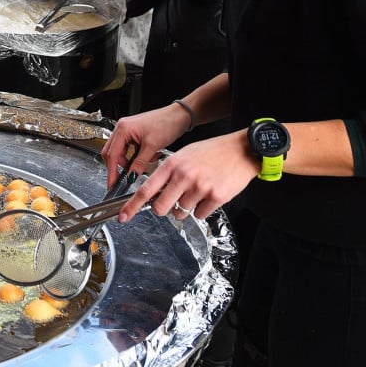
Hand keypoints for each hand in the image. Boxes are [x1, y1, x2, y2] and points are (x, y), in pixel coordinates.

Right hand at [101, 104, 187, 184]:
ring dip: (129, 161)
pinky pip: (128, 149)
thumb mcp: (152, 146)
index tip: (112, 183)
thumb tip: (131, 176)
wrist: (178, 116)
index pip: (112, 154)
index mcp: (123, 129)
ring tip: (143, 165)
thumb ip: (139, 163)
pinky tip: (147, 157)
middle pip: (111, 152)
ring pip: (120, 152)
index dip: (112, 171)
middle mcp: (122, 128)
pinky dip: (135, 156)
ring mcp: (127, 130)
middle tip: (124, 179)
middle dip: (118, 166)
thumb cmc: (166, 123)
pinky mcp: (133, 134)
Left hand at [115, 132, 258, 222]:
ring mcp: (200, 188)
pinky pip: (200, 215)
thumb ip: (169, 173)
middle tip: (170, 202)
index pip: (146, 189)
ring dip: (186, 207)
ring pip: (181, 212)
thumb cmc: (212, 151)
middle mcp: (184, 176)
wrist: (241, 150)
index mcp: (172, 164)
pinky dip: (202, 209)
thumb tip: (154, 192)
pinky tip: (209, 194)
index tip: (123, 216)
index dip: (132, 206)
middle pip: (161, 208)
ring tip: (197, 190)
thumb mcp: (184, 155)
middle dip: (163, 209)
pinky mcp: (216, 197)